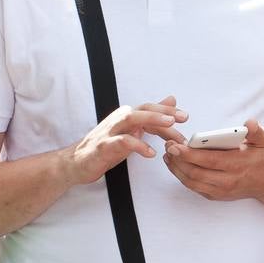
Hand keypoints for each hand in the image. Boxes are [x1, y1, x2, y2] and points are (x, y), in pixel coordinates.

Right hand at [66, 96, 187, 186]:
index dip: (168, 111)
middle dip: (164, 112)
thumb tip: (171, 100)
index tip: (186, 117)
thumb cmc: (107, 146)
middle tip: (183, 118)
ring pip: (131, 119)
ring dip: (152, 120)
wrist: (77, 162)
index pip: (150, 108)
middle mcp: (119, 119)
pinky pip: (121, 141)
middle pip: (143, 109)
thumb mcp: (133, 131)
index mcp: (127, 116)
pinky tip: (151, 153)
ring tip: (170, 126)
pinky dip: (137, 145)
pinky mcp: (103, 146)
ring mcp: (110, 131)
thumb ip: (152, 117)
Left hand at [163, 118, 263, 200]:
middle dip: (178, 159)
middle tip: (169, 146)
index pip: (209, 160)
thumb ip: (256, 131)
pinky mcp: (214, 195)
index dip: (189, 154)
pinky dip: (181, 176)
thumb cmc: (261, 157)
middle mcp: (227, 181)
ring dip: (176, 168)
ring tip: (169, 154)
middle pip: (195, 172)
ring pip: (191, 181)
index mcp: (237, 165)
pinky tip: (175, 165)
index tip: (175, 145)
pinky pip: (193, 187)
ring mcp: (220, 190)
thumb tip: (250, 123)